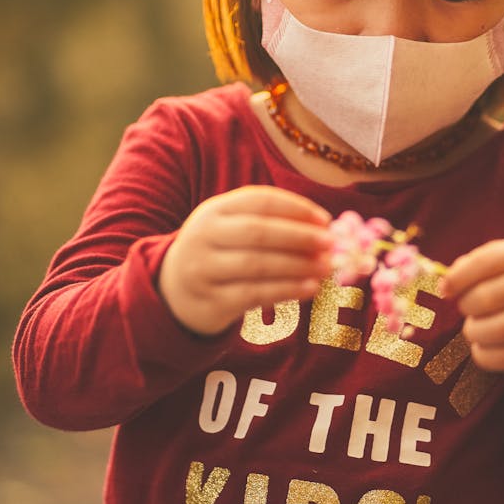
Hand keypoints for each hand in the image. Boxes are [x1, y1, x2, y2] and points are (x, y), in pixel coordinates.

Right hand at [160, 186, 332, 335]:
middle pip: (258, 232)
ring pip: (257, 265)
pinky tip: (310, 287)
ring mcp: (203, 270)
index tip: (325, 220)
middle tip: (330, 244)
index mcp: (214, 210)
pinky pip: (254, 294)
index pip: (260, 201)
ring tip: (326, 267)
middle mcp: (204, 236)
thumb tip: (325, 230)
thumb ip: (271, 224)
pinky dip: (287, 290)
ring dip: (298, 265)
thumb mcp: (232, 228)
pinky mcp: (210, 302)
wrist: (173, 292)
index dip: (296, 208)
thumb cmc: (220, 253)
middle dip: (300, 237)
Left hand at [440, 237, 503, 371]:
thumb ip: (480, 261)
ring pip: (496, 331)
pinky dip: (486, 356)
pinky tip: (482, 347)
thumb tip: (446, 283)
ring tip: (474, 328)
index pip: (485, 262)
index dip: (457, 278)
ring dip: (473, 332)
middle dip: (466, 307)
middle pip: (486, 298)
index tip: (446, 289)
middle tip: (467, 308)